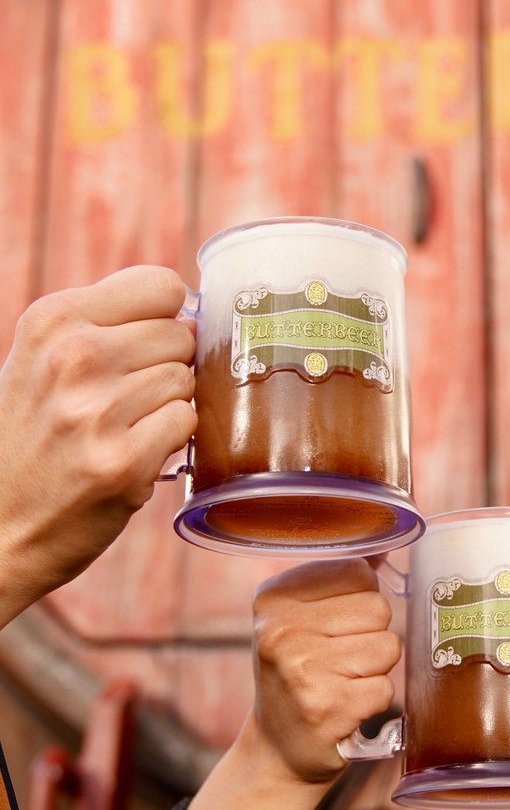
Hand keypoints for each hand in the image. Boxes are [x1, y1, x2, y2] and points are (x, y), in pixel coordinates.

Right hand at [0, 266, 195, 625]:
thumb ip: (106, 326)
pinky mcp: (122, 461)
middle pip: (181, 336)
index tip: (146, 344)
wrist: (2, 524)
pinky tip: (135, 451)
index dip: (167, 318)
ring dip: (167, 406)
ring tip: (124, 428)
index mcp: (52, 320)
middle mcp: (71, 358)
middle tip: (126, 400)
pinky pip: (186, 423)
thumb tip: (190, 315)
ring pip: (186, 381)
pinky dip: (170, 440)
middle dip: (167, 367)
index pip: (161, 286)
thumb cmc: (36, 437)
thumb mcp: (43, 361)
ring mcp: (96, 411)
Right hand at [187, 561, 400, 809]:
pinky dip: (373, 701)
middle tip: (340, 662)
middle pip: (378, 609)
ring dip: (375, 671)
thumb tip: (384, 548)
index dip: (362, 602)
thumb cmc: (299, 676)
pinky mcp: (326, 708)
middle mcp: (279, 631)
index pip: (358, 572)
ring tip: (342, 684)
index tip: (336, 627)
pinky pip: (385, 688)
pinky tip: (344, 708)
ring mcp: (301, 670)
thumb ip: (338, 583)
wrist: (277, 751)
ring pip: (387, 647)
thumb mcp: (299, 621)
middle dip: (372, 636)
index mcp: (273, 598)